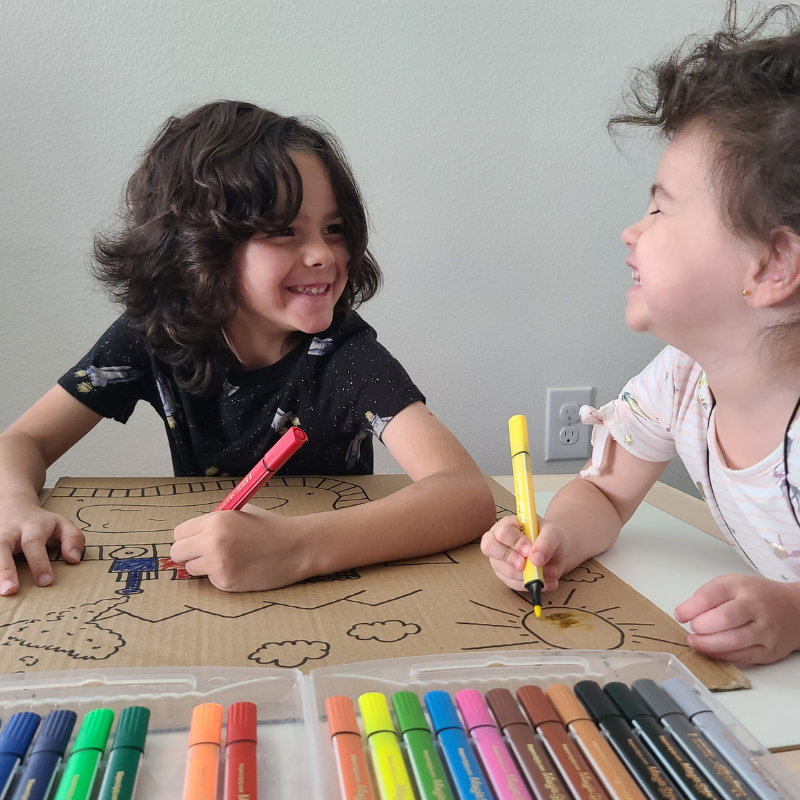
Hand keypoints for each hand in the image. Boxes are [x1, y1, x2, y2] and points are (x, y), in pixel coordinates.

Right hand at [0, 501, 83, 594]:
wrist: (15, 508)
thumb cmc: (43, 523)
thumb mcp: (63, 524)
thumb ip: (73, 538)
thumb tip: (74, 559)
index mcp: (32, 526)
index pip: (34, 543)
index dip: (39, 562)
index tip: (45, 581)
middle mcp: (10, 531)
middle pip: (3, 546)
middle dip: (6, 569)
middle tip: (10, 590)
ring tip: (1, 592)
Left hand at [171, 505, 308, 591]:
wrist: (298, 547)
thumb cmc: (271, 527)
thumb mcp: (242, 513)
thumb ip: (216, 521)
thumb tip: (194, 532)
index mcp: (216, 520)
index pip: (179, 533)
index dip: (188, 537)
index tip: (197, 540)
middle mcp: (213, 542)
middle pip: (177, 552)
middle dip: (189, 553)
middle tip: (205, 553)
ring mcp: (219, 564)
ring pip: (191, 569)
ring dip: (204, 566)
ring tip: (228, 559)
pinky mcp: (227, 582)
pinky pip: (211, 580)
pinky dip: (222, 576)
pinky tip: (241, 568)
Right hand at [480, 514, 567, 591]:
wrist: (555, 550)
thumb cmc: (549, 536)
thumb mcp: (552, 534)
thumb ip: (546, 543)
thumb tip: (536, 560)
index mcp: (508, 524)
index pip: (502, 532)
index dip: (514, 542)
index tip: (528, 550)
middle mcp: (498, 540)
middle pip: (489, 547)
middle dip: (510, 559)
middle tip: (525, 565)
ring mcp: (499, 559)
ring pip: (503, 570)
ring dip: (527, 575)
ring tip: (549, 574)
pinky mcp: (505, 575)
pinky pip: (513, 584)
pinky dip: (530, 584)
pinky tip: (545, 581)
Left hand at [674, 574, 799, 663]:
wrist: (795, 609)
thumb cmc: (756, 595)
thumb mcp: (731, 584)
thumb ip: (708, 595)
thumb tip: (685, 612)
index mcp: (741, 587)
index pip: (710, 596)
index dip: (690, 608)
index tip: (680, 615)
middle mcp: (755, 607)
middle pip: (723, 619)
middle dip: (700, 627)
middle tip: (692, 629)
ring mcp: (765, 630)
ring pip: (733, 641)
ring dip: (708, 644)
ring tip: (695, 642)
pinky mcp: (769, 651)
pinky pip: (742, 657)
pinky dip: (721, 655)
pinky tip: (710, 651)